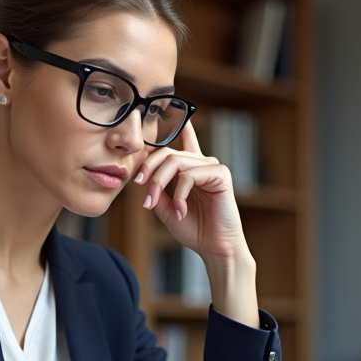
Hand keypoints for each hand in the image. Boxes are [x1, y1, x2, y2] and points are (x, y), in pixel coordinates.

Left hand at [135, 122, 249, 263]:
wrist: (214, 247)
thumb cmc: (194, 229)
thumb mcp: (166, 208)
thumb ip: (156, 190)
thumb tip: (143, 175)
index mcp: (191, 169)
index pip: (183, 139)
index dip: (175, 124)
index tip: (158, 113)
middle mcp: (202, 163)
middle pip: (167, 153)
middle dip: (148, 170)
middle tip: (140, 189)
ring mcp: (212, 167)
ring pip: (175, 162)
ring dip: (158, 184)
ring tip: (153, 204)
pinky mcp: (220, 174)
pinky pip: (189, 175)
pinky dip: (179, 194)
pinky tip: (180, 211)